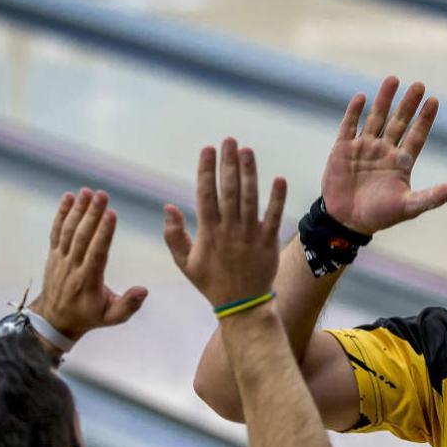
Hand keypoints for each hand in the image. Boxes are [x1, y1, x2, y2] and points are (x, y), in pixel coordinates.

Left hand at [30, 188, 147, 343]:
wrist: (55, 319)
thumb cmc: (89, 316)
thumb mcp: (112, 317)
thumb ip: (129, 305)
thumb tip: (144, 290)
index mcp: (89, 281)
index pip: (97, 253)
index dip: (103, 233)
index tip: (111, 214)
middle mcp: (73, 267)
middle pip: (82, 237)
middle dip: (92, 214)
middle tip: (102, 195)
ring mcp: (61, 259)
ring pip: (68, 231)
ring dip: (78, 210)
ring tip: (87, 192)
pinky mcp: (54, 254)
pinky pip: (56, 231)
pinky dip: (61, 214)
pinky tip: (69, 198)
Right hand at [164, 139, 286, 307]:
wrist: (241, 305)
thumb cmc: (211, 282)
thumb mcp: (185, 262)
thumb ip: (173, 235)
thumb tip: (167, 206)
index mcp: (208, 232)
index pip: (205, 194)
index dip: (206, 170)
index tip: (207, 149)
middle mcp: (229, 229)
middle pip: (229, 190)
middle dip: (228, 163)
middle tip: (229, 140)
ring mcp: (250, 235)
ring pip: (250, 198)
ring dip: (250, 173)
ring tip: (247, 151)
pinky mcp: (269, 242)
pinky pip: (274, 217)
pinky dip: (278, 198)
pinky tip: (279, 179)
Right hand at [322, 76, 446, 233]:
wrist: (346, 222)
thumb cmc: (379, 216)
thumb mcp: (408, 207)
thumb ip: (431, 197)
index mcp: (401, 162)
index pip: (416, 135)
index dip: (425, 119)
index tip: (434, 100)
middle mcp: (384, 151)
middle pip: (398, 122)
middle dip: (408, 104)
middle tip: (418, 85)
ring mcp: (363, 148)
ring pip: (376, 118)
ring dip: (384, 100)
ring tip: (393, 79)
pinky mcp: (342, 149)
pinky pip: (349, 126)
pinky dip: (354, 112)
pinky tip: (362, 97)